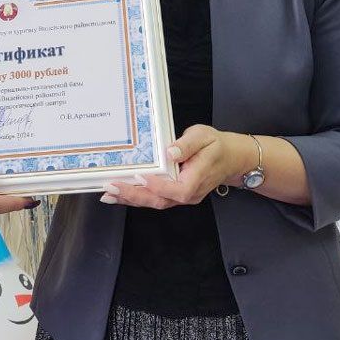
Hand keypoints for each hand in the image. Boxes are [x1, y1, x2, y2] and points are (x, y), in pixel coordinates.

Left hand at [101, 125, 251, 208]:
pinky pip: (155, 199)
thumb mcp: (204, 136)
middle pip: (160, 200)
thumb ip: (187, 145)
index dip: (158, 186)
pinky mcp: (175, 195)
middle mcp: (189, 194)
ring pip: (155, 202)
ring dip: (131, 199)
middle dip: (134, 195)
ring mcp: (182, 197)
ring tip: (108, 194)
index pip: (177, 189)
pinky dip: (136, 197)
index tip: (140, 176)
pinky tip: (120, 194)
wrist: (230, 158)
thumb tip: (170, 152)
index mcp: (197, 179)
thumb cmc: (216, 145)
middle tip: (110, 188)